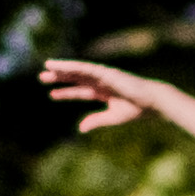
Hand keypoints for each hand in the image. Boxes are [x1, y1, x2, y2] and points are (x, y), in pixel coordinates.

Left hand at [42, 59, 167, 130]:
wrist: (152, 102)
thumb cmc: (137, 109)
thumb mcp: (113, 117)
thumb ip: (96, 120)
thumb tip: (80, 128)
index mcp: (103, 92)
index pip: (81, 91)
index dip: (66, 92)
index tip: (52, 94)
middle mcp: (101, 82)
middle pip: (76, 78)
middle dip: (60, 78)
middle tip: (42, 77)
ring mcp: (103, 76)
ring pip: (79, 71)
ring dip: (63, 69)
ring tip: (47, 67)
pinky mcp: (106, 72)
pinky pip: (86, 69)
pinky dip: (74, 66)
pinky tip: (62, 66)